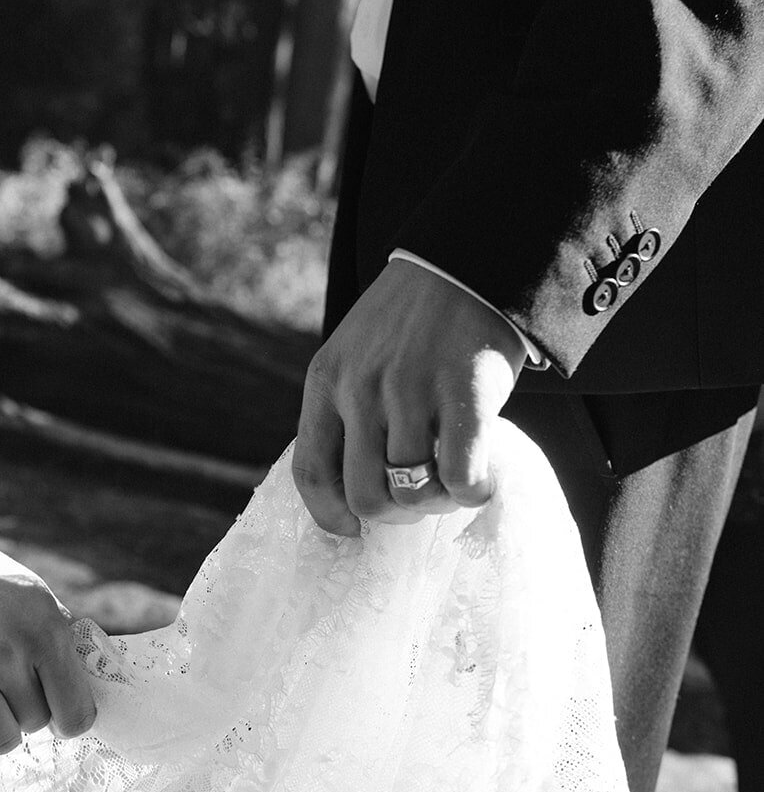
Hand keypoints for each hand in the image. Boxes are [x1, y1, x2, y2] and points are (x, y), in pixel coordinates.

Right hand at [0, 545, 94, 763]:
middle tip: (12, 691)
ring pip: (0, 739)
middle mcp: (6, 652)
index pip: (76, 712)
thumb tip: (82, 691)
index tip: (58, 711)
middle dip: (29, 714)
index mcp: (45, 631)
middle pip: (35, 724)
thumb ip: (61, 642)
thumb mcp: (38, 600)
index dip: (70, 720)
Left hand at [293, 260, 526, 533]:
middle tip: (420, 497)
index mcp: (327, 379)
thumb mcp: (358, 354)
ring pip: (411, 492)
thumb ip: (348, 409)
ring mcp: (409, 391)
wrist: (469, 263)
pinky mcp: (462, 394)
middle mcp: (360, 388)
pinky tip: (481, 478)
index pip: (310, 471)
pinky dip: (472, 492)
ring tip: (453, 480)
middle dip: (396, 512)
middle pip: (364, 495)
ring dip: (436, 502)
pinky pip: (460, 478)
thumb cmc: (415, 320)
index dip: (329, 515)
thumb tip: (354, 489)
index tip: (351, 529)